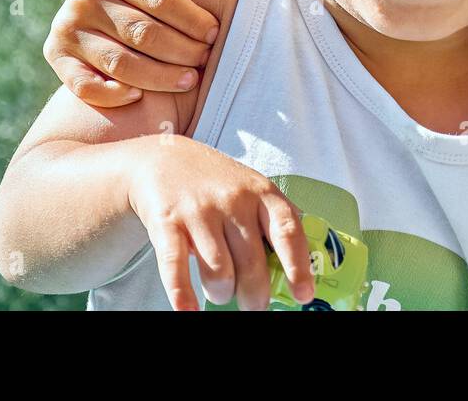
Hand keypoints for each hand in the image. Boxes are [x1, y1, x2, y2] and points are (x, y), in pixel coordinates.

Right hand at [44, 0, 214, 106]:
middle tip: (206, 58)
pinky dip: (110, 95)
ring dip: (159, 77)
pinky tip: (139, 96)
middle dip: (182, 50)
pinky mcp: (57, 53)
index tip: (214, 32)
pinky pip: (82, 84)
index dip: (192, 19)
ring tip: (189, 79)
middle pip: (143, 34)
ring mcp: (68, 27)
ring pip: (120, 63)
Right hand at [128, 135, 315, 310]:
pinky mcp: (167, 222)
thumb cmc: (216, 183)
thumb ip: (271, 223)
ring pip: (219, 271)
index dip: (298, 266)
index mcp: (262, 193)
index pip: (287, 231)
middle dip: (255, 296)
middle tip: (255, 306)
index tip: (303, 294)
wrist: (164, 158)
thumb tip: (294, 271)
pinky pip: (175, 265)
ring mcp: (199, 211)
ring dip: (222, 293)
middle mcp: (233, 200)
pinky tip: (187, 310)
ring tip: (222, 294)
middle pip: (252, 263)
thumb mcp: (252, 190)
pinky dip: (182, 293)